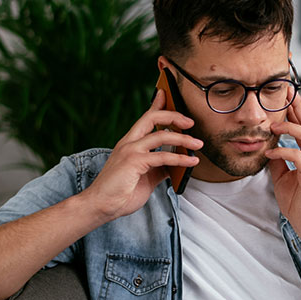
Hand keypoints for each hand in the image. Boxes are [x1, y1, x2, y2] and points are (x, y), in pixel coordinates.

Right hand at [82, 89, 201, 220]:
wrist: (101, 206)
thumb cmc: (121, 193)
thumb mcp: (146, 177)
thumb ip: (160, 168)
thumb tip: (176, 164)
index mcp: (129, 143)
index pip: (145, 118)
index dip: (156, 104)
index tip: (166, 93)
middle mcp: (129, 142)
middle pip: (152, 118)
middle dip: (173, 115)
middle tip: (191, 122)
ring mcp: (130, 150)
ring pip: (161, 135)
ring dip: (184, 139)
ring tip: (199, 144)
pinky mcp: (134, 162)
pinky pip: (162, 156)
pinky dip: (180, 158)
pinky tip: (191, 162)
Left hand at [267, 93, 300, 246]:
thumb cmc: (299, 203)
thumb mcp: (283, 177)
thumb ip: (278, 161)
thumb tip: (268, 146)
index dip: (296, 110)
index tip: (285, 96)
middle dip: (297, 106)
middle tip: (285, 91)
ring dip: (289, 127)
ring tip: (272, 124)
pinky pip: (297, 156)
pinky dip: (282, 151)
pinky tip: (269, 152)